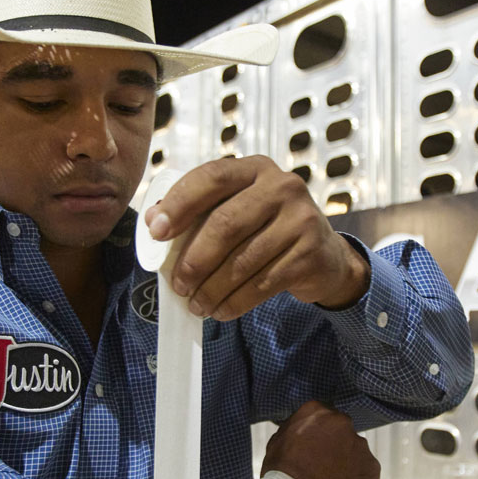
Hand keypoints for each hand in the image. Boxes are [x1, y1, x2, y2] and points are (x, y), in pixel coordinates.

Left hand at [144, 156, 368, 320]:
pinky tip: (221, 310)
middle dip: (194, 259)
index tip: (156, 232)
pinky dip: (235, 301)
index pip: (211, 178)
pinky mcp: (310, 253)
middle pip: (225, 224)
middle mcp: (281, 186)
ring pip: (243, 260)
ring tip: (197, 303)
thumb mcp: (237, 209)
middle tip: (178, 284)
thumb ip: (199, 212)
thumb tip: (153, 222)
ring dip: (212, 288)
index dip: (180, 204)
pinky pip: (263, 283)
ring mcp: (301, 219)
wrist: (324, 255)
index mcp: (255, 169)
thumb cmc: (267, 230)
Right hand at [260, 401, 379, 478]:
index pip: (325, 418)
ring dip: (348, 466)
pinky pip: (367, 476)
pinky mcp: (372, 471)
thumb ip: (298, 429)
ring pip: (357, 455)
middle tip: (322, 469)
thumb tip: (305, 429)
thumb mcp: (279, 440)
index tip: (315, 449)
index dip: (321, 435)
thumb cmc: (281, 474)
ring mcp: (361, 447)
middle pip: (344, 434)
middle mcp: (344, 424)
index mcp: (319, 412)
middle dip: (336, 448)